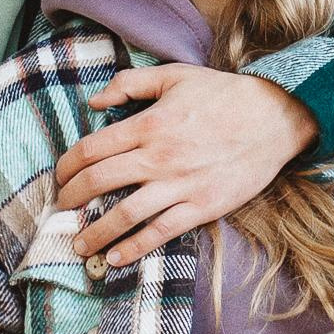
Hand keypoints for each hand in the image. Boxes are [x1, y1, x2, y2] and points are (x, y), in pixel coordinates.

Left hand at [50, 65, 318, 269]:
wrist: (274, 118)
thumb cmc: (223, 94)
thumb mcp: (175, 75)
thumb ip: (130, 83)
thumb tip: (93, 102)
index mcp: (148, 123)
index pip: (92, 149)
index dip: (67, 166)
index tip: (59, 177)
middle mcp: (158, 157)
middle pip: (99, 182)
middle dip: (72, 199)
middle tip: (61, 209)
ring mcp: (180, 185)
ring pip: (124, 214)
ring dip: (96, 233)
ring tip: (79, 245)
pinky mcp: (202, 207)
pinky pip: (161, 232)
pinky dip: (135, 248)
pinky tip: (116, 258)